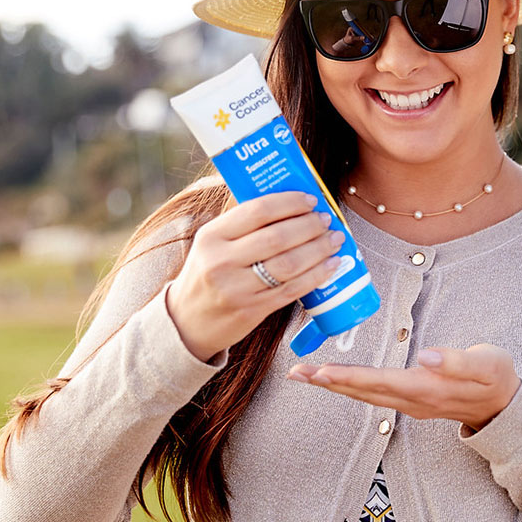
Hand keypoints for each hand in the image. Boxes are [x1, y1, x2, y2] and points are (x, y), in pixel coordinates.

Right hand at [166, 191, 345, 361]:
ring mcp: (237, 288)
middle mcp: (222, 261)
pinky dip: (316, 275)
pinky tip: (330, 265)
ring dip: (319, 249)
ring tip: (334, 239)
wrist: (187, 322)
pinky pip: (292, 289)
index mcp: (211, 236)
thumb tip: (288, 201)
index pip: (257, 211)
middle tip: (326, 220)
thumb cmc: (207, 275)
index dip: (290, 203)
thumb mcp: (211, 244)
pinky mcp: (252, 310)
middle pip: (278, 237)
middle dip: (310, 226)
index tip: (311, 200)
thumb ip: (242, 224)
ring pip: (289, 264)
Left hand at [287, 344, 520, 430]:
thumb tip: (425, 356)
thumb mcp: (487, 365)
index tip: (322, 372)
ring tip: (307, 375)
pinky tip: (338, 380)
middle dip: (329, 382)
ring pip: (364, 395)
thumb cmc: (496, 378)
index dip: (349, 377)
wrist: (504, 405)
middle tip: (298, 372)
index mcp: (428, 387)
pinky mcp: (410, 400)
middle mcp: (413, 399)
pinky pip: (373, 394)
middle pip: (363, 391)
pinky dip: (351, 386)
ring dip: (335, 385)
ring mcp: (410, 403)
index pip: (380, 381)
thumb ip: (456, 361)